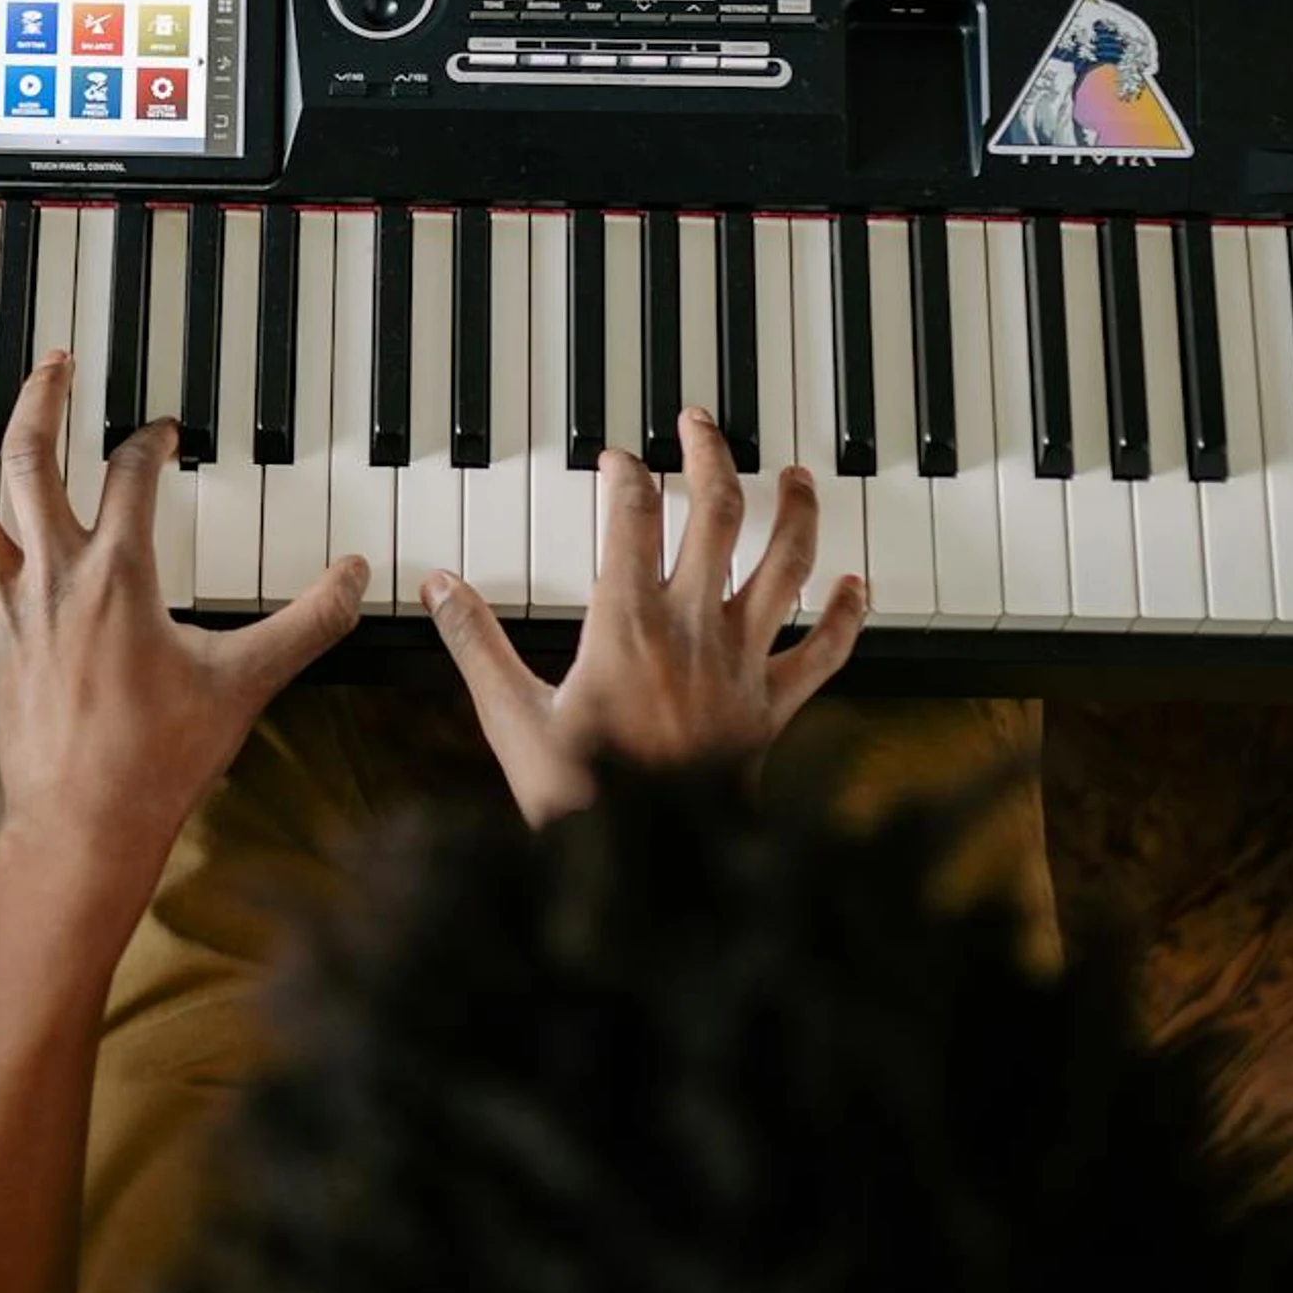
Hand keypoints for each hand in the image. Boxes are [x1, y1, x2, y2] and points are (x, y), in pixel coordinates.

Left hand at [0, 353, 364, 887]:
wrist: (89, 826)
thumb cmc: (161, 758)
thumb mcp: (249, 681)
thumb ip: (309, 622)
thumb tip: (358, 578)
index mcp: (118, 575)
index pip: (131, 474)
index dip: (150, 440)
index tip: (163, 431)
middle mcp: (54, 580)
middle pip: (32, 463)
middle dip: (40, 402)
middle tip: (50, 365)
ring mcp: (10, 616)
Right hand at [422, 406, 866, 822]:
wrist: (652, 868)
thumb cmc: (581, 799)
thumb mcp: (512, 721)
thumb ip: (476, 644)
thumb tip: (437, 587)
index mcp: (628, 625)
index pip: (630, 516)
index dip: (625, 474)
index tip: (617, 456)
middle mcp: (694, 629)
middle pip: (718, 515)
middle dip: (712, 457)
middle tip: (701, 424)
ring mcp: (741, 664)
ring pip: (784, 566)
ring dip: (794, 512)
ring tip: (794, 475)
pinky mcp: (772, 707)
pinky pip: (824, 654)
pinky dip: (845, 617)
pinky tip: (855, 585)